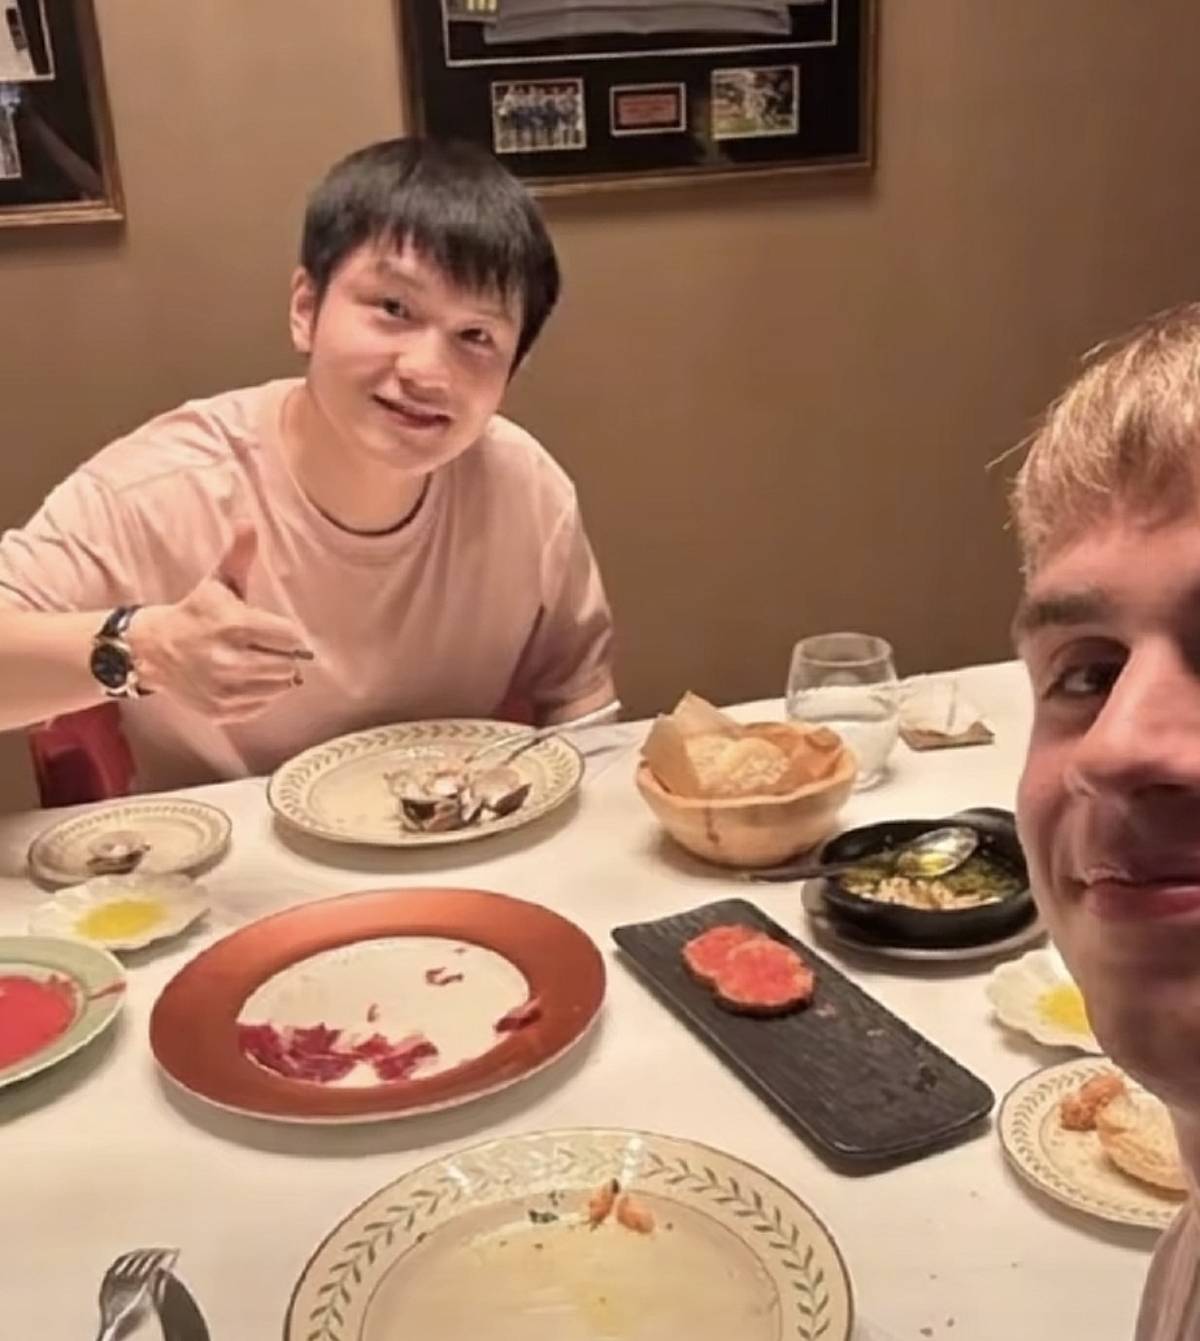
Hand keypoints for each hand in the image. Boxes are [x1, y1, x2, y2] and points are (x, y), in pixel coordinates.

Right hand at [127, 524, 312, 723]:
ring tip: (255, 662)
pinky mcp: (221, 711)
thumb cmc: (196, 613)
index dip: (287, 634)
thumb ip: (239, 555)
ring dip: (274, 677)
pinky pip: (261, 707)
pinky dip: (260, 696)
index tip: (275, 630)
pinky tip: (244, 680)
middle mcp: (230, 661)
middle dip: (281, 655)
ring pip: (278, 688)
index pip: (290, 637)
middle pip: (288, 665)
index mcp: (235, 626)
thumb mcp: (218, 583)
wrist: (152, 650)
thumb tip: (248, 522)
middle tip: (264, 647)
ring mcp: (225, 690)